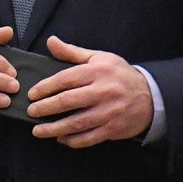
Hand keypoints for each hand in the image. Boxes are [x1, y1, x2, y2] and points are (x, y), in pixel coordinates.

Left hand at [26, 36, 153, 147]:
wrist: (151, 95)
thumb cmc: (120, 75)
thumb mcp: (99, 58)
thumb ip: (72, 52)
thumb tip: (50, 41)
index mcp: (98, 71)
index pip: (65, 79)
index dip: (46, 87)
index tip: (32, 94)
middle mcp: (103, 91)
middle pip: (68, 101)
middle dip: (46, 108)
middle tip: (31, 112)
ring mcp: (108, 112)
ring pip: (76, 123)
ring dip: (54, 129)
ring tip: (37, 131)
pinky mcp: (113, 128)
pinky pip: (88, 138)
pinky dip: (72, 140)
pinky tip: (60, 139)